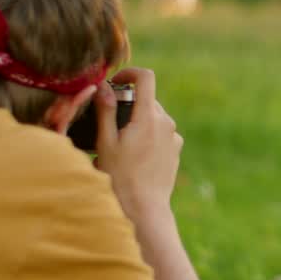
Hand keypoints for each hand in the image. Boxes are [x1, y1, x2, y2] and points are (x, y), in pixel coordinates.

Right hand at [94, 68, 183, 219]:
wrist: (144, 207)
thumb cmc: (121, 176)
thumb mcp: (106, 142)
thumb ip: (105, 110)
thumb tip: (103, 86)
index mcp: (148, 116)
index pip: (146, 78)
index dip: (130, 73)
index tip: (116, 81)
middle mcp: (166, 122)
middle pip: (147, 99)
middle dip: (129, 103)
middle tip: (109, 120)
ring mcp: (174, 136)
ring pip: (154, 116)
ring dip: (138, 120)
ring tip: (120, 143)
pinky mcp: (176, 149)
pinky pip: (161, 132)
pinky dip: (148, 134)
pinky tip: (135, 155)